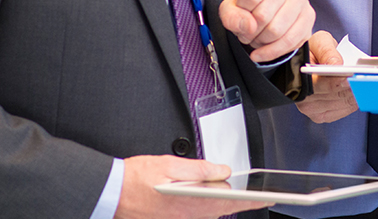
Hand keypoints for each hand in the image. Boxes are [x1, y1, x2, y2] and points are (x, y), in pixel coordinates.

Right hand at [115, 155, 269, 218]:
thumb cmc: (135, 180)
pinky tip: (191, 194)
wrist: (111, 195)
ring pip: (209, 211)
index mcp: (192, 201)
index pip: (230, 201)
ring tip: (208, 186)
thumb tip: (222, 171)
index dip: (252, 200)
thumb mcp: (169, 164)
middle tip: (236, 184)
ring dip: (213, 199)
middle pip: (221, 206)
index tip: (267, 197)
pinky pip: (196, 214)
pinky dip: (200, 204)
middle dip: (230, 195)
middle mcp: (189, 215)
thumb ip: (199, 168)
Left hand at [220, 0, 313, 62]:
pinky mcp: (309, 16)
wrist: (263, 15)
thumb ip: (232, 16)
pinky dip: (273, 52)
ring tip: (256, 38)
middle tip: (247, 33)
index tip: (240, 17)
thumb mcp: (229, 9)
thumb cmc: (246, 8)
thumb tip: (250, 26)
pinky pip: (290, 41)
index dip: (240, 13)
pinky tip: (263, 52)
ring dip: (261, 42)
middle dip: (250, 32)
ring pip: (277, 30)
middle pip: (263, 15)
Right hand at [294, 31, 357, 122]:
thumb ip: (326, 50)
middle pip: (336, 96)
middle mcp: (303, 98)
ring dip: (356, 93)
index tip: (354, 76)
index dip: (341, 81)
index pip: (323, 84)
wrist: (308, 60)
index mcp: (299, 79)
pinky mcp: (321, 116)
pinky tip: (359, 91)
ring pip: (342, 104)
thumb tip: (337, 64)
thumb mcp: (318, 42)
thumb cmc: (312, 51)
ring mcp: (312, 110)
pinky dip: (354, 101)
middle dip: (354, 86)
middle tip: (368, 78)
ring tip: (366, 83)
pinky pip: (343, 110)